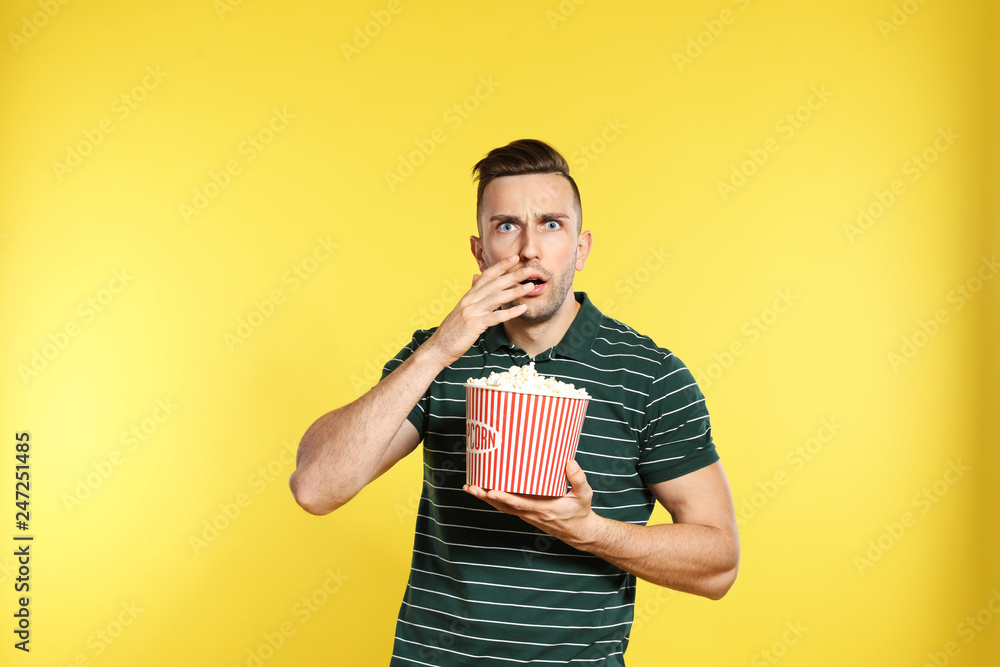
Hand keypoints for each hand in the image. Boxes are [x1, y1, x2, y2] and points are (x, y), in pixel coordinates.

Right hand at [423, 255, 533, 365]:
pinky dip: (510, 312)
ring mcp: (471, 312)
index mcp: (468, 296)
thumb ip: (471, 293)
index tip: (515, 258)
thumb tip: (475, 276)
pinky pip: (495, 317)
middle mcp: (470, 301)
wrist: (438, 348)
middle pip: (494, 283)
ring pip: (496, 297)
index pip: (486, 276)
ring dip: (515, 291)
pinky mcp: (474, 325)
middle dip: (513, 275)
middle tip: (530, 268)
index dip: (501, 266)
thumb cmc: (452, 331)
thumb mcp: (461, 309)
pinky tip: (522, 308)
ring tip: (530, 286)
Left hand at [463, 460, 602, 550]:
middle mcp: (530, 513)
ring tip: (470, 487)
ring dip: (485, 498)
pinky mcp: (525, 513)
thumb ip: (578, 479)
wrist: (578, 531)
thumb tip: (569, 462)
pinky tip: (483, 491)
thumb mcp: (585, 495)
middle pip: (503, 506)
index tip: (491, 491)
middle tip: (470, 487)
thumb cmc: (580, 511)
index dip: (505, 498)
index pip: (519, 504)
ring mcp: (526, 514)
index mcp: (543, 508)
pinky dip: (493, 500)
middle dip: (485, 496)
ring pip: (501, 507)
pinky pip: (505, 507)